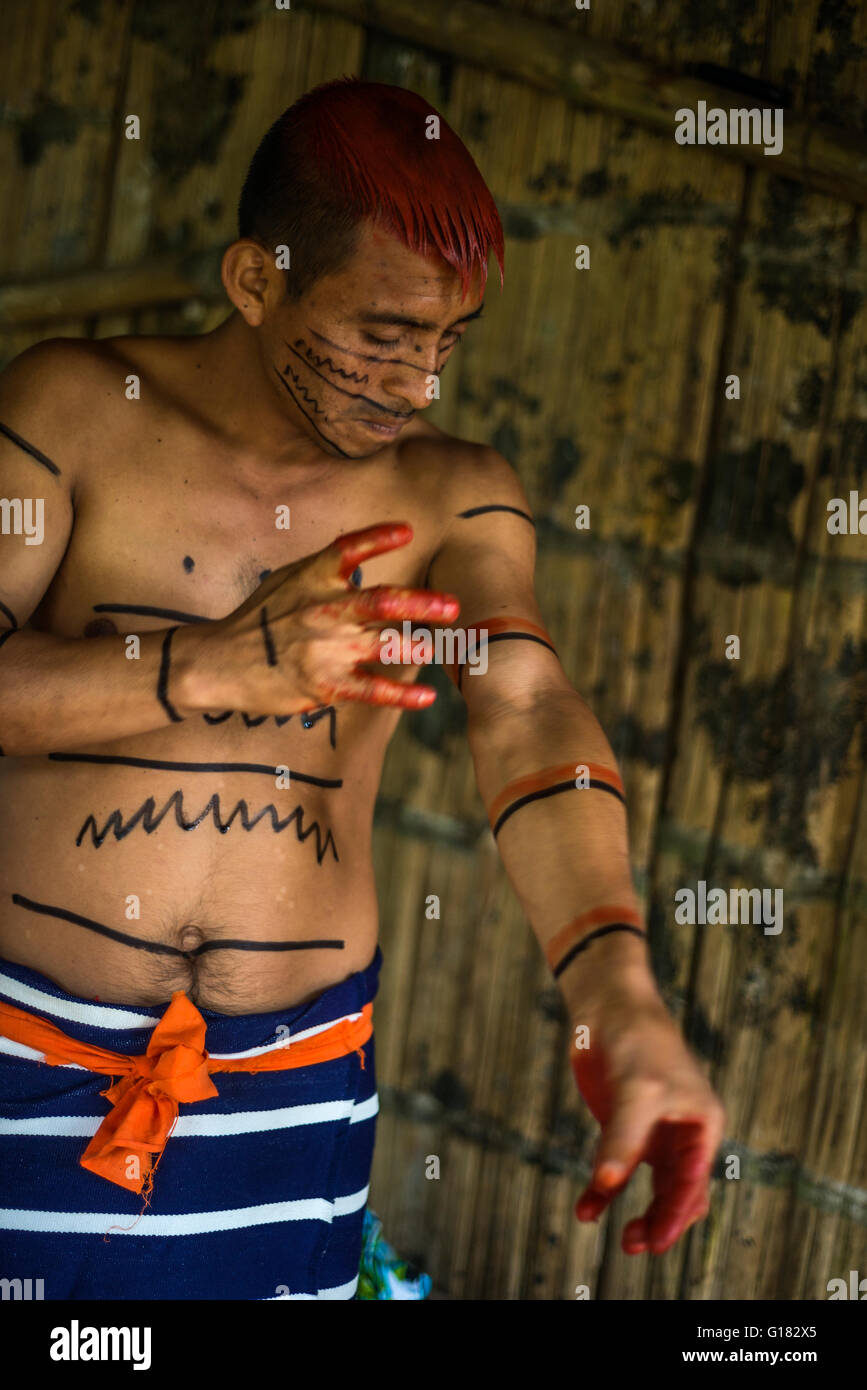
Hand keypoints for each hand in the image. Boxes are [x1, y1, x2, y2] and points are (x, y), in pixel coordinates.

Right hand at [178, 521, 459, 714]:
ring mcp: (325, 649)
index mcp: (314, 578)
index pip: (348, 550)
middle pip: (380, 602)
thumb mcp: (288, 580)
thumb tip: (361, 563)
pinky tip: (427, 698)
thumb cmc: (259, 618)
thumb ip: (326, 571)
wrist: (220, 662)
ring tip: (439, 648)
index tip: (407, 530)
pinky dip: (402, 695)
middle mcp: (324, 610)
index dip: (378, 538)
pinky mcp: (324, 684)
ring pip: (381, 646)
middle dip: (421, 603)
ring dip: (415, 646)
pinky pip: (370, 690)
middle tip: (452, 606)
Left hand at [570, 989, 725, 1253]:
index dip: (676, 1215)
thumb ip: (623, 1139)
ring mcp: (652, 1132)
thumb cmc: (637, 1040)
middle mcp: (682, 1133)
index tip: (656, 1242)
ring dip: (635, 1213)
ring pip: (651, 1188)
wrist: (607, 1005)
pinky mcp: (622, 1129)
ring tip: (620, 1240)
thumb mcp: (636, 1091)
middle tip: (635, 1245)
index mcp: (703, 1123)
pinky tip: (586, 1209)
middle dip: (661, 1221)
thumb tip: (607, 1184)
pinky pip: (615, 1170)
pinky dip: (602, 1191)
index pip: (693, 1181)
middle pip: (677, 1192)